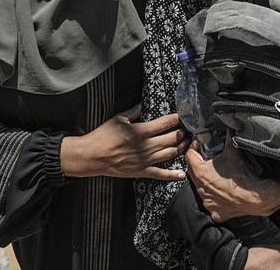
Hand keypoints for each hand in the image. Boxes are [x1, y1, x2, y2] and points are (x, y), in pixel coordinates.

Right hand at [59, 104, 186, 179]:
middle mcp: (146, 146)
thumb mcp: (117, 119)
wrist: (92, 156)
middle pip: (171, 139)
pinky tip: (181, 173)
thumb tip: (141, 105)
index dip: (176, 119)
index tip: (183, 116)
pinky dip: (172, 175)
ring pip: (169, 154)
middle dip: (181, 133)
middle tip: (187, 129)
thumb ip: (132, 112)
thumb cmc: (103, 136)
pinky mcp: (142, 171)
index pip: (164, 123)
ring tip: (187, 144)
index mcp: (141, 131)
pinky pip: (160, 174)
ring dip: (180, 148)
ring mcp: (145, 160)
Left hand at [186, 140, 279, 221]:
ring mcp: (207, 202)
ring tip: (218, 176)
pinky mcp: (216, 212)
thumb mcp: (233, 152)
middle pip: (193, 173)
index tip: (199, 146)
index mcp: (201, 173)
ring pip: (202, 189)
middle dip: (199, 165)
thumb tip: (229, 125)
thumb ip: (228, 137)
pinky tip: (224, 193)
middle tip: (208, 160)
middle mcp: (201, 189)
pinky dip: (216, 198)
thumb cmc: (243, 176)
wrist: (256, 197)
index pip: (189, 157)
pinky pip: (212, 204)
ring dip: (207, 183)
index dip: (194, 149)